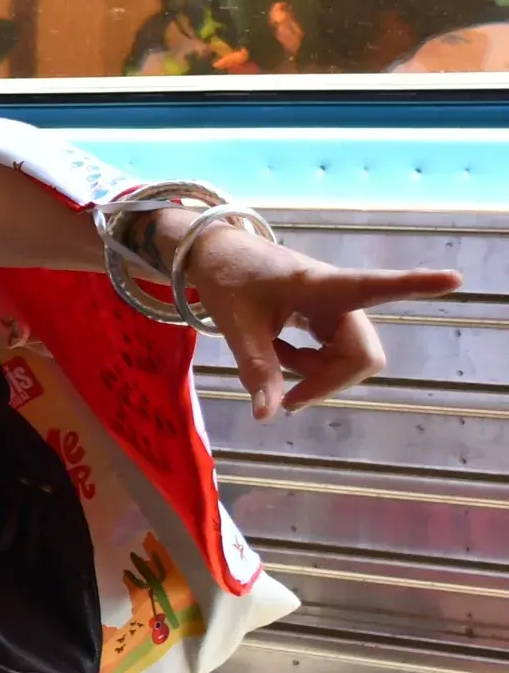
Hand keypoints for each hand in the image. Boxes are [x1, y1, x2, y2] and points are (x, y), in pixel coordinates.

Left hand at [171, 221, 460, 419]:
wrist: (218, 256)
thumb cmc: (229, 280)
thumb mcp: (237, 326)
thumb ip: (256, 369)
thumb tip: (269, 416)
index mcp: (323, 286)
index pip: (375, 286)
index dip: (416, 285)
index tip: (453, 279)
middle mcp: (341, 297)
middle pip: (362, 356)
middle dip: (329, 382)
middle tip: (287, 401)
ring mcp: (338, 309)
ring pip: (350, 360)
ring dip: (317, 373)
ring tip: (273, 357)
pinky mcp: (331, 318)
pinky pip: (336, 355)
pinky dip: (311, 365)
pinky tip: (280, 351)